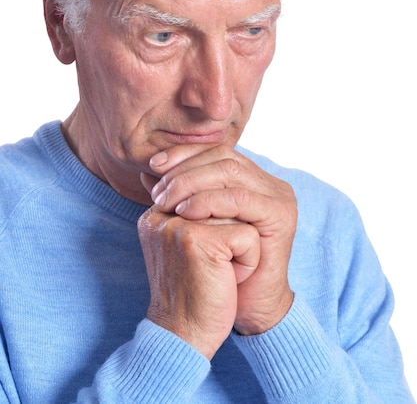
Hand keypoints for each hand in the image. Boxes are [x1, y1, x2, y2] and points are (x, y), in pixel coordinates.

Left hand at [138, 144, 296, 356]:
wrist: (246, 308)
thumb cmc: (219, 267)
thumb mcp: (195, 224)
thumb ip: (179, 195)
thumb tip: (147, 171)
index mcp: (253, 179)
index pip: (216, 151)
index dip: (184, 154)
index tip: (153, 165)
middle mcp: (269, 183)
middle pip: (223, 156)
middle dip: (185, 169)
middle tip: (158, 189)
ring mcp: (279, 197)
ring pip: (230, 171)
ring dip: (192, 181)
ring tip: (167, 201)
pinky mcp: (281, 215)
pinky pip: (240, 197)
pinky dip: (210, 200)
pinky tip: (186, 212)